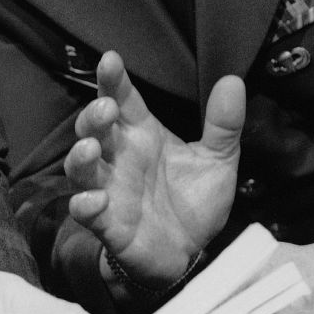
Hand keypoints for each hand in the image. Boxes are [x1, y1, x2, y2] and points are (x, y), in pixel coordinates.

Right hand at [61, 51, 244, 285]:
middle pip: (93, 128)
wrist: (188, 253)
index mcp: (142, 136)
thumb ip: (223, 124)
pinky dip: (85, 204)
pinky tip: (95, 198)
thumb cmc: (193, 202)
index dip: (113, 80)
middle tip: (107, 108)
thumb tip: (233, 81)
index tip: (110, 60)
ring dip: (80, 155)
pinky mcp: (106, 223)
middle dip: (93, 116)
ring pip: (80, 167)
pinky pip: (85, 211)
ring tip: (90, 147)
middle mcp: (119, 158)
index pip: (123, 100)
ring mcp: (108, 189)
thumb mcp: (217, 161)